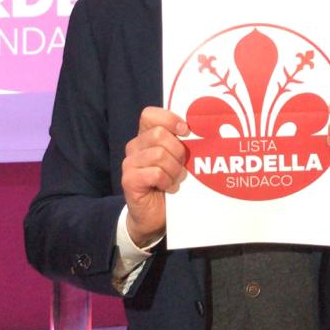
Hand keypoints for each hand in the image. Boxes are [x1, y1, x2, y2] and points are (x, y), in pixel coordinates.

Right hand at [120, 107, 188, 246]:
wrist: (154, 215)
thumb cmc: (170, 183)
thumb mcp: (177, 159)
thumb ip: (182, 143)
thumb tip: (201, 129)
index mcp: (145, 136)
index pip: (150, 115)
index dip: (169, 119)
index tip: (186, 131)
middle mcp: (134, 146)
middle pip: (159, 134)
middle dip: (178, 150)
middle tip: (182, 165)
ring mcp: (129, 163)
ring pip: (159, 154)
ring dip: (174, 169)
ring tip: (176, 179)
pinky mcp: (129, 180)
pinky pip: (155, 173)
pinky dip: (167, 181)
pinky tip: (169, 188)